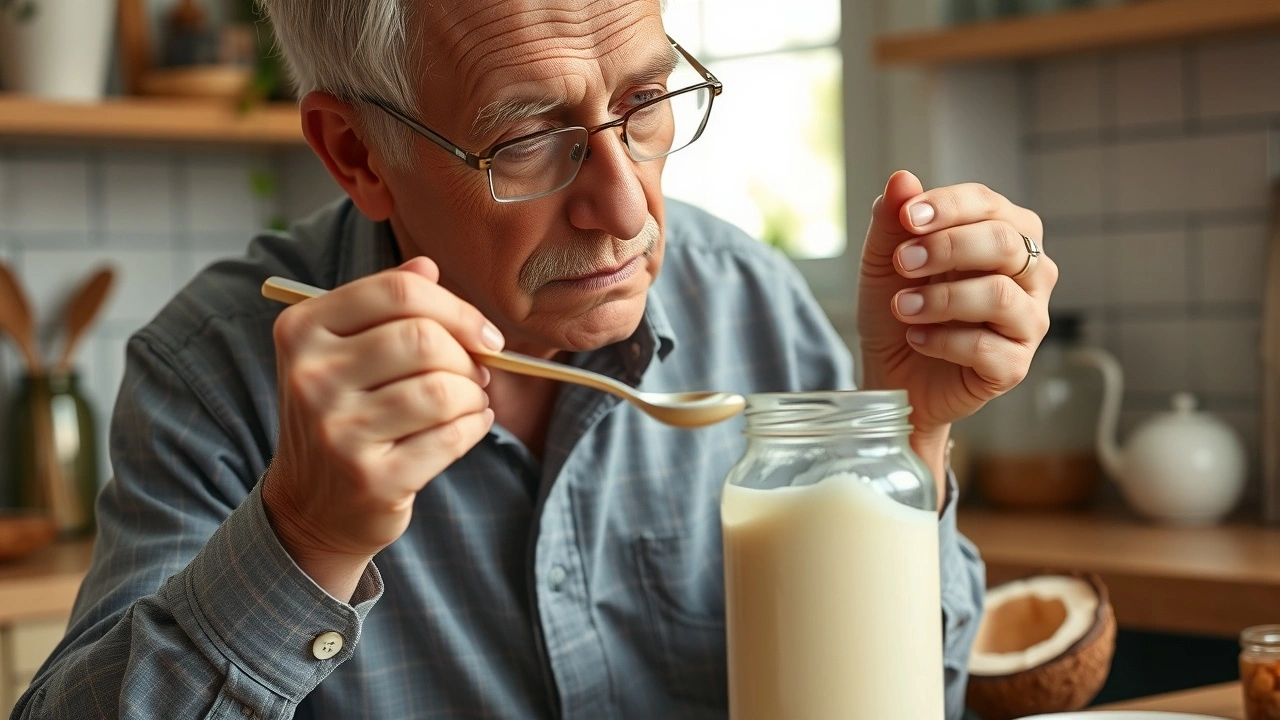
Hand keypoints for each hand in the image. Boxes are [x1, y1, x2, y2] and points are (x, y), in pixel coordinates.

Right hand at [261, 257, 502, 599]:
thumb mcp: (346, 351)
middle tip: (478, 371)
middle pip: (423, 339)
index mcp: (302, 330)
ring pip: (441, 389)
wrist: (311, 506)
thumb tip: (428, 266)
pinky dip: (476, 426)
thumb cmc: (343, 413)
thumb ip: (384, 305)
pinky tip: (470, 425)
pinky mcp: (370, 479)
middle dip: (467, 355)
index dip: (455, 308)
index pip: (398, 292)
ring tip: (471, 400)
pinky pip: (450, 435)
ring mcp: (337, 432)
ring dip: (474, 394)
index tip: (483, 333)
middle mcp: (310, 377)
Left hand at [857, 171, 1056, 463]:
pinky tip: (916, 339)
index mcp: (1004, 234)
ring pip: (1000, 295)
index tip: (908, 216)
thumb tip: (902, 179)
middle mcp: (1028, 273)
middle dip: (947, 247)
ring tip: (901, 306)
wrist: (892, 374)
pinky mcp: (1015, 365)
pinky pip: (989, 347)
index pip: (988, 204)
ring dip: (941, 298)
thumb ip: (892, 220)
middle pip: (1005, 243)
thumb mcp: (883, 261)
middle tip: (902, 262)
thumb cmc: (899, 309)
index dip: (949, 206)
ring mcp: (1027, 320)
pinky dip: (943, 341)